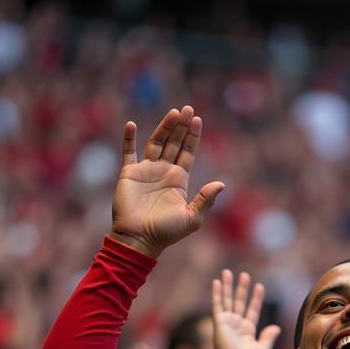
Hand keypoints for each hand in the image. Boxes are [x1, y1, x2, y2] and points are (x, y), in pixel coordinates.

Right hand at [109, 106, 224, 259]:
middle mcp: (163, 172)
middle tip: (188, 109)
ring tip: (173, 112)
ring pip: (156, 142)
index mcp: (179, 180)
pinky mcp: (129, 174)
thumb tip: (221, 184)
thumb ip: (206, 200)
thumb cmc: (166, 232)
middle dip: (181, 127)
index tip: (198, 119)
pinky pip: (128, 152)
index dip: (193, 137)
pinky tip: (131, 125)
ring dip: (164, 127)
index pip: (188, 153)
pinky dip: (128, 138)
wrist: (139, 239)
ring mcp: (146, 171)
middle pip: (174, 143)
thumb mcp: (192, 218)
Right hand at [211, 269, 281, 348]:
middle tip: (245, 275)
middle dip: (242, 288)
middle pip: (239, 302)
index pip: (252, 310)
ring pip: (227, 300)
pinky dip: (216, 293)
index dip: (256, 299)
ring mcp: (227, 323)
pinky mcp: (219, 322)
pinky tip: (216, 282)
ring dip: (228, 286)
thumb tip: (276, 327)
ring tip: (228, 272)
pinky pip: (217, 305)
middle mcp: (236, 325)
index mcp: (247, 332)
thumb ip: (268, 337)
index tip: (259, 286)